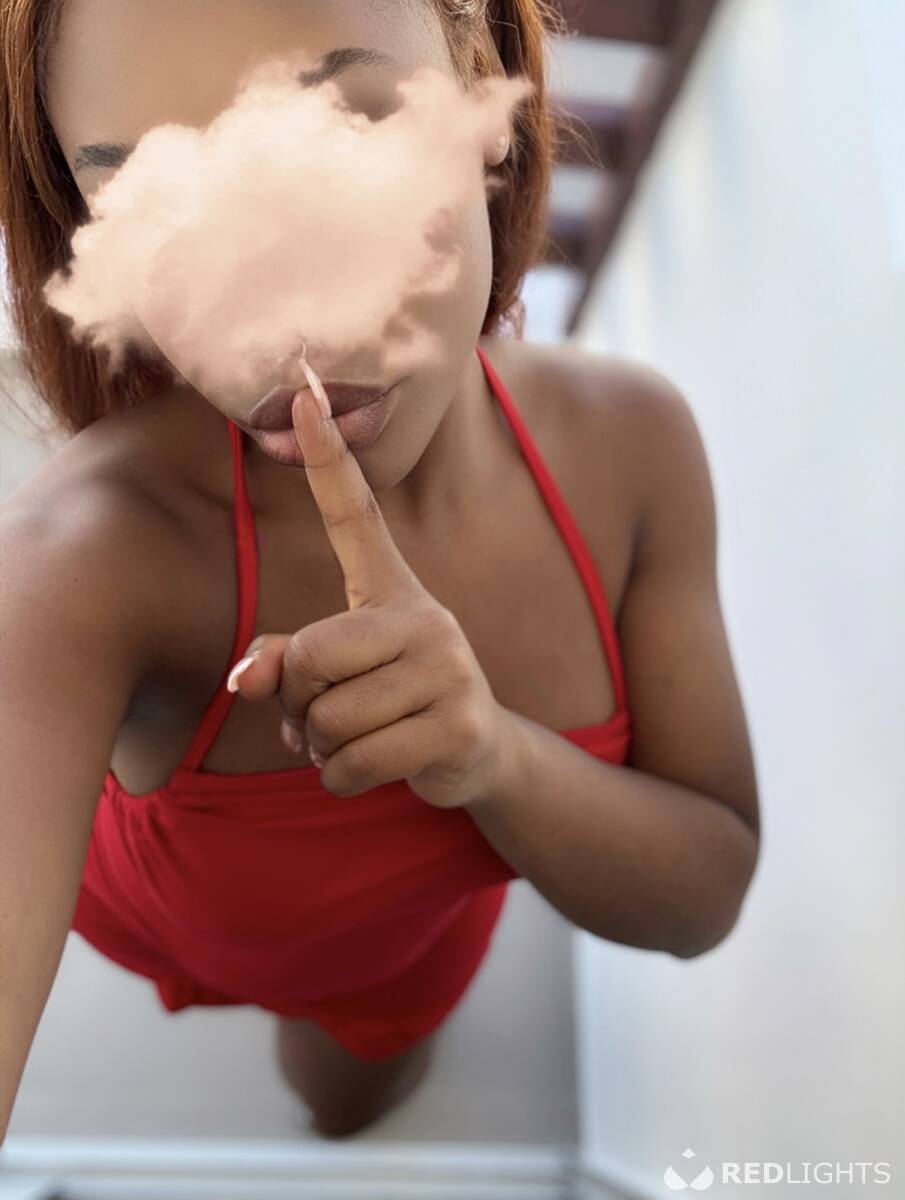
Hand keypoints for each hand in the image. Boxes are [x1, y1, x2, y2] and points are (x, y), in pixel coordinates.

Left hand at [226, 384, 512, 807]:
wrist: (480, 752)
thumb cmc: (390, 701)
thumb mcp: (335, 674)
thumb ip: (283, 664)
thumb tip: (244, 681)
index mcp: (391, 589)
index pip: (357, 515)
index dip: (327, 459)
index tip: (303, 396)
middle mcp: (425, 616)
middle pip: (309, 657)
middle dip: (296, 704)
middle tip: (320, 716)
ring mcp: (448, 669)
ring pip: (328, 718)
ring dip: (319, 746)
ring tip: (350, 740)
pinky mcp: (456, 724)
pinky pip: (353, 760)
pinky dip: (339, 777)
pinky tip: (366, 768)